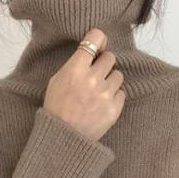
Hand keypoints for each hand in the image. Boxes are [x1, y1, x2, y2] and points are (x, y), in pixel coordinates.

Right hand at [43, 27, 125, 141]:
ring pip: (118, 75)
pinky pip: (122, 93)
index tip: (98, 45)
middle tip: (97, 73)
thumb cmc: (57, 108)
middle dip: (103, 63)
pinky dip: (114, 96)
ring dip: (110, 80)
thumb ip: (75, 64)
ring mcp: (105, 95)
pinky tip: (103, 103)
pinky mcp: (114, 109)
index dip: (98, 40)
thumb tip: (93, 51)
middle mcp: (93, 79)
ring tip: (100, 91)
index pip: (95, 39)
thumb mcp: (57, 80)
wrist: (64, 138)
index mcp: (76, 69)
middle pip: (110, 57)